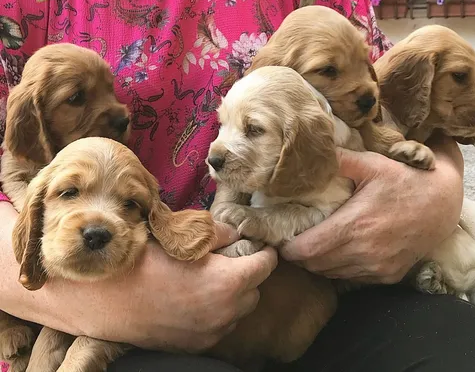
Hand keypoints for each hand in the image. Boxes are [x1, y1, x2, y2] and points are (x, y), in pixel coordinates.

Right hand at [0, 203, 277, 351]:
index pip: (267, 263)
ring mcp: (211, 333)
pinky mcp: (195, 346)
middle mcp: (226, 312)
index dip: (262, 249)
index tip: (253, 243)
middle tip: (224, 260)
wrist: (102, 298)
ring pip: (238, 310)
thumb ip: (217, 233)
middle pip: (255, 289)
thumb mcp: (181, 236)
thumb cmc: (141, 261)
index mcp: (228, 282)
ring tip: (205, 280)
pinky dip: (214, 312)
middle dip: (246, 272)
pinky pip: (218, 325)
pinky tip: (191, 299)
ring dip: (231, 295)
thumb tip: (236, 233)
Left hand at [280, 136, 463, 283]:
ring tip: (314, 246)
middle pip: (315, 265)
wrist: (444, 204)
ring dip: (318, 263)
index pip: (307, 251)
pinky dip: (339, 269)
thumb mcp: (372, 164)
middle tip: (294, 241)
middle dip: (300, 256)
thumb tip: (310, 153)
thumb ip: (339, 160)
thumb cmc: (406, 181)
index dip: (289, 249)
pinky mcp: (388, 275)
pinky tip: (339, 252)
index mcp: (354, 225)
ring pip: (332, 274)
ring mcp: (377, 267)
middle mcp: (363, 252)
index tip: (281, 240)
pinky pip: (352, 278)